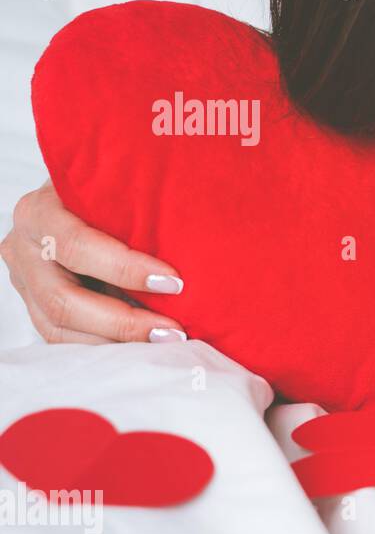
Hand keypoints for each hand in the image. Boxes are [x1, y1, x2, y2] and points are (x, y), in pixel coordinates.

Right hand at [1, 182, 185, 343]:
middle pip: (63, 301)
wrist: (80, 201)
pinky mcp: (35, 307)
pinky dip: (107, 346)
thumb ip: (138, 209)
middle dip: (123, 321)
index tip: (174, 282)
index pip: (77, 246)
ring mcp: (25, 283)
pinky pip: (66, 339)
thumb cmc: (108, 191)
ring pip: (60, 329)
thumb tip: (192, 245)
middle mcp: (23, 249)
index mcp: (38, 212)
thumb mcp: (117, 187)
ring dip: (117, 342)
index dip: (125, 269)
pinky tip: (144, 346)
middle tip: (172, 330)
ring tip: (165, 341)